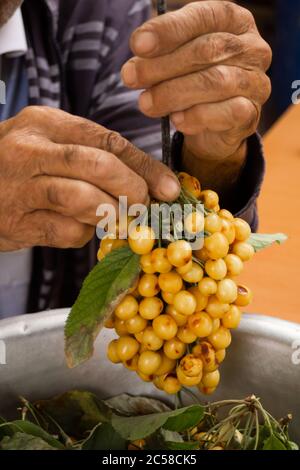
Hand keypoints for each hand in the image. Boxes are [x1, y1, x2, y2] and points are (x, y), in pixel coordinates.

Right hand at [0, 106, 178, 250]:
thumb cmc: (20, 165)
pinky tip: (82, 227)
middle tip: (145, 206)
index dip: (145, 166)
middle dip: (133, 189)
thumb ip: (94, 155)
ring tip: (119, 218)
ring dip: (112, 213)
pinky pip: (67, 231)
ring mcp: (20, 188)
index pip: (107, 140)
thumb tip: (151, 183)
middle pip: (99, 166)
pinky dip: (85, 233)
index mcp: (45, 123)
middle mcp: (30, 150)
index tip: (169, 187)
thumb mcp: (51, 144)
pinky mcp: (17, 223)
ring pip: (83, 199)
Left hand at [121, 1, 271, 161]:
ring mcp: (256, 81)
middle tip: (130, 77)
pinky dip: (197, 117)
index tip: (137, 45)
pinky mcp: (251, 113)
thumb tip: (134, 66)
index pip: (202, 17)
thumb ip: (159, 54)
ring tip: (146, 103)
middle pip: (206, 50)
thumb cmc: (191, 81)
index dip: (168, 30)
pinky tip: (177, 121)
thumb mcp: (174, 59)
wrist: (212, 126)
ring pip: (215, 82)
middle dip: (162, 65)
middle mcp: (252, 48)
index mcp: (233, 21)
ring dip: (174, 93)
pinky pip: (226, 112)